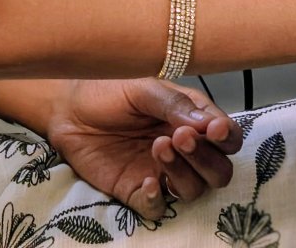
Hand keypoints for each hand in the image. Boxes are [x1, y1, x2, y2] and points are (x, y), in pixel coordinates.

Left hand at [43, 78, 245, 221]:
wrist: (67, 108)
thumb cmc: (107, 90)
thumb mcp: (142, 87)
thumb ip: (174, 104)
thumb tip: (207, 124)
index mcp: (192, 119)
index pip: (227, 137)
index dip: (227, 137)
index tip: (213, 130)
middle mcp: (184, 150)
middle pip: (219, 171)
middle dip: (206, 158)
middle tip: (180, 138)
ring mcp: (162, 173)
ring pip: (194, 191)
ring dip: (183, 173)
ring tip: (158, 147)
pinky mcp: (136, 191)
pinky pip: (159, 209)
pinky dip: (157, 199)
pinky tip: (146, 181)